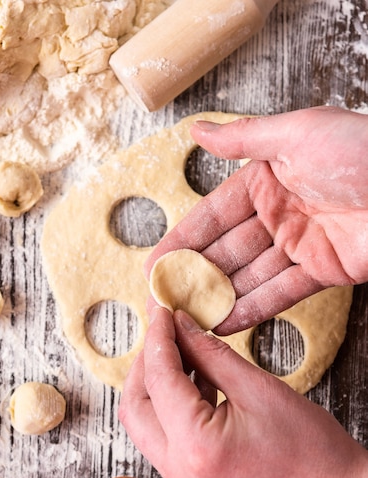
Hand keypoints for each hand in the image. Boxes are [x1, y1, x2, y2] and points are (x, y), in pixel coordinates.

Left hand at [119, 306, 367, 477]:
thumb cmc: (311, 447)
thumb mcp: (258, 387)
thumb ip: (210, 354)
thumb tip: (181, 327)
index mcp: (196, 448)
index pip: (158, 379)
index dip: (158, 338)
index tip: (163, 310)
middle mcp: (179, 473)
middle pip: (135, 407)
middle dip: (145, 364)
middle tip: (165, 332)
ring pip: (146, 425)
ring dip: (157, 386)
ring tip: (181, 352)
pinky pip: (165, 440)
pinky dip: (171, 408)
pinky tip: (194, 381)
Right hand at [146, 107, 367, 333]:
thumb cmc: (362, 149)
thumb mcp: (297, 133)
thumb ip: (244, 138)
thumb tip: (197, 131)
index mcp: (267, 179)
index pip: (213, 216)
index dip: (182, 240)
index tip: (155, 263)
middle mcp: (278, 213)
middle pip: (225, 251)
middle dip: (193, 276)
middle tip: (163, 299)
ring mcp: (298, 245)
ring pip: (248, 277)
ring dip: (217, 298)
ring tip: (185, 318)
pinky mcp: (322, 271)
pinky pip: (280, 293)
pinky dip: (253, 309)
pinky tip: (224, 322)